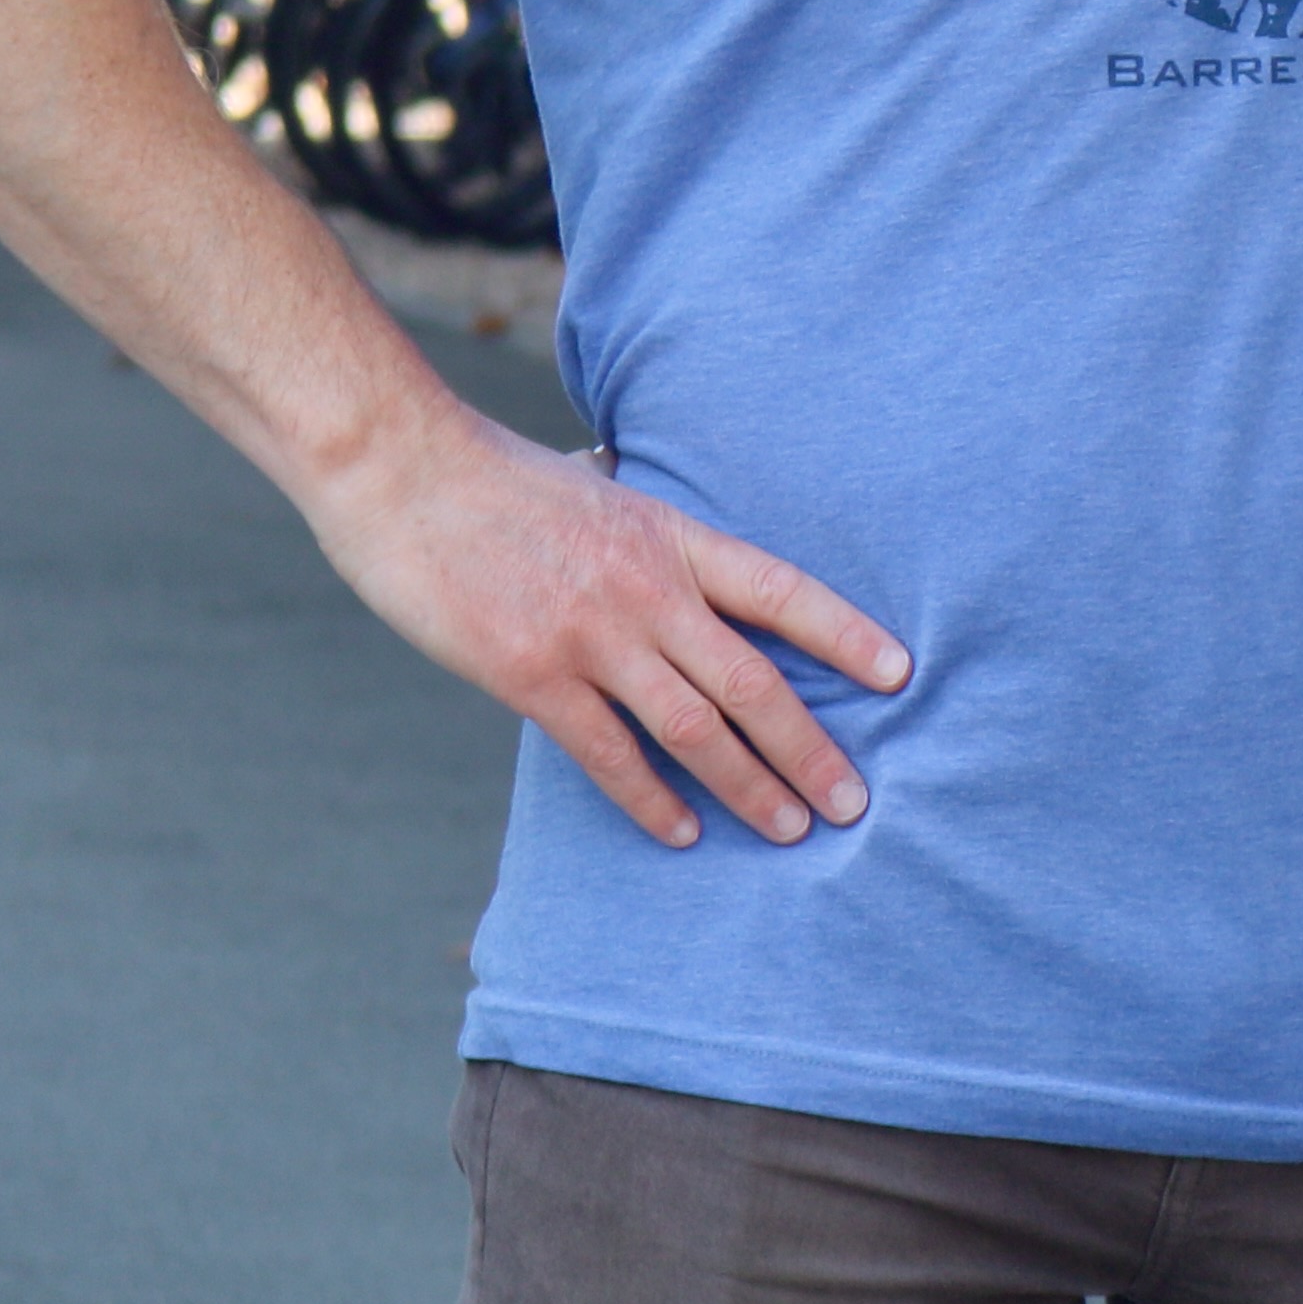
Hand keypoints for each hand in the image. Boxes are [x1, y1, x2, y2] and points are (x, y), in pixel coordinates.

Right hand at [304, 400, 911, 847]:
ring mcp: (591, 634)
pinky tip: (682, 831)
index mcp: (671, 537)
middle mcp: (647, 589)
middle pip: (752, 679)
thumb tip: (645, 497)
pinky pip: (606, 752)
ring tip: (790, 829)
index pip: (781, 590)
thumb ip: (639, 519)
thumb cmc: (496, 477)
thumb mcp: (596, 483)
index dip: (846, 633)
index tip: (900, 673)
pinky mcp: (530, 674)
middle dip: (810, 746)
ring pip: (694, 726)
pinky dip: (651, 797)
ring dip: (748, 784)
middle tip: (853, 801)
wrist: (401, 472)